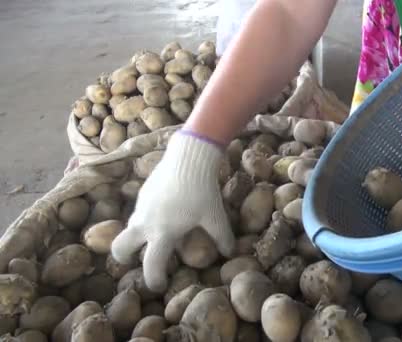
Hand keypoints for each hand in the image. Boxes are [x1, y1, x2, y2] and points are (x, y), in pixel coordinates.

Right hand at [111, 130, 234, 291]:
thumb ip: (222, 238)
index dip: (154, 280)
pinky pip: (139, 211)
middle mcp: (145, 222)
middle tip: (134, 261)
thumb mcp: (216, 217)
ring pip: (130, 227)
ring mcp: (140, 206)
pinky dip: (146, 218)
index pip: (151, 265)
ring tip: (157, 235)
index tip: (159, 286)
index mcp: (162, 233)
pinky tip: (165, 212)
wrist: (188, 158)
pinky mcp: (142, 192)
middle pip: (120, 247)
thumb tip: (229, 253)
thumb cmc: (203, 190)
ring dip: (137, 236)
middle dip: (123, 257)